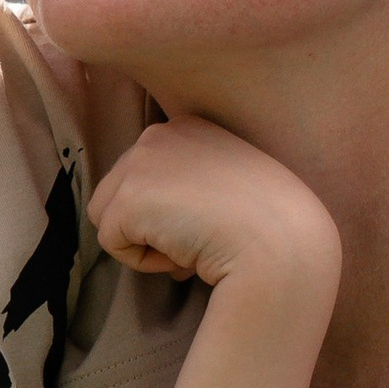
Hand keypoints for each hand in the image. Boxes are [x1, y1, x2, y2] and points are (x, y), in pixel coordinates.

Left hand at [90, 114, 340, 316]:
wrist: (281, 243)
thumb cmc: (269, 225)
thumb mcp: (228, 183)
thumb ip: (191, 183)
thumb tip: (158, 217)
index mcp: (186, 126)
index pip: (147, 176)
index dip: (171, 210)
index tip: (210, 221)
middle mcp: (158, 133)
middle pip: (118, 192)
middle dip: (151, 225)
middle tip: (199, 237)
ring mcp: (140, 162)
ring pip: (107, 217)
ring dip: (144, 242)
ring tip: (189, 244)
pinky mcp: (129, 198)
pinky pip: (111, 243)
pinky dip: (142, 262)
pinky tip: (183, 254)